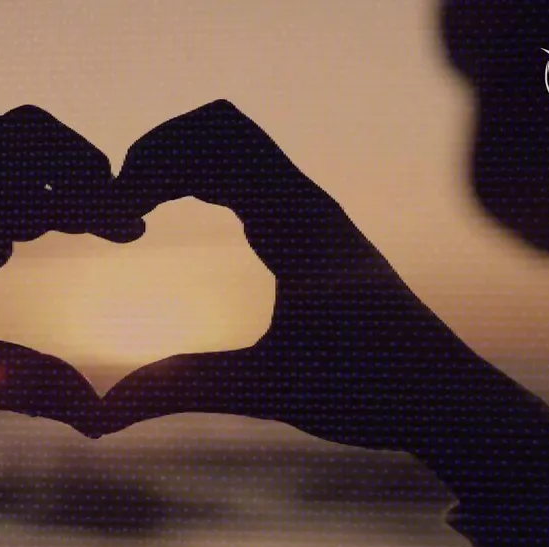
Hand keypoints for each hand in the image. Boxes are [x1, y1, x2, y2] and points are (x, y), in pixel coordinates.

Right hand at [101, 101, 548, 452]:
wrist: (450, 401)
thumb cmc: (372, 395)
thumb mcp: (267, 391)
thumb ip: (181, 390)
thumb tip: (98, 416)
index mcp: (300, 227)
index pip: (213, 148)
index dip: (148, 167)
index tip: (111, 217)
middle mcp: (309, 204)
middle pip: (218, 127)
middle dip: (156, 152)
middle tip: (113, 207)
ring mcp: (314, 211)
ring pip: (235, 144)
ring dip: (178, 160)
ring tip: (132, 212)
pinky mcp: (315, 228)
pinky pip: (248, 170)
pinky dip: (200, 176)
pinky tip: (170, 219)